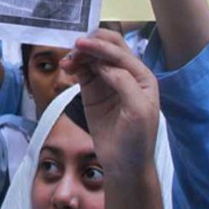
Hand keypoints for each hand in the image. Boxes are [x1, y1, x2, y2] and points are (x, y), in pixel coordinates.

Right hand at [61, 29, 159, 175]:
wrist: (124, 164)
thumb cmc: (137, 139)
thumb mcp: (138, 111)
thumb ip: (125, 84)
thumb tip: (105, 66)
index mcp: (141, 76)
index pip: (120, 53)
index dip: (101, 47)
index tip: (81, 44)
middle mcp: (126, 74)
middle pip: (108, 49)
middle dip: (91, 45)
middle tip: (74, 48)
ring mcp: (108, 82)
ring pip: (92, 58)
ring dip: (79, 55)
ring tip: (66, 62)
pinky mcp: (93, 91)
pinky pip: (83, 71)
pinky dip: (74, 65)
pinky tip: (67, 67)